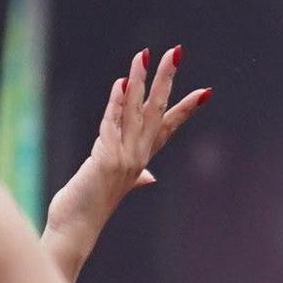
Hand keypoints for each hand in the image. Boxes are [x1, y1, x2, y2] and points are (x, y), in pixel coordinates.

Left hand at [48, 49, 211, 233]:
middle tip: (177, 52)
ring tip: (146, 54)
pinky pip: (112, 124)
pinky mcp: (106, 159)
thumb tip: (150, 178)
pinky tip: (121, 82)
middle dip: (167, 79)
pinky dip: (117, 103)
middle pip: (157, 111)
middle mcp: (138, 156)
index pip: (168, 127)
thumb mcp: (116, 186)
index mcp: (142, 159)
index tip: (206, 92)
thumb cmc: (90, 207)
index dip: (186, 109)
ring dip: (141, 80)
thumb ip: (136, 178)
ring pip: (136, 111)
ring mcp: (124, 157)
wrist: (76, 231)